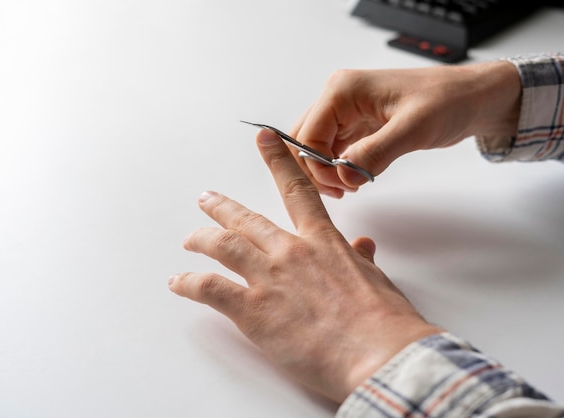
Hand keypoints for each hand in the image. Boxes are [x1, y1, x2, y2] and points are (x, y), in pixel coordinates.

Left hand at [169, 128, 442, 401]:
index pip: (296, 190)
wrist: (381, 354)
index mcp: (322, 242)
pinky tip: (178, 282)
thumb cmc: (385, 322)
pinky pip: (209, 288)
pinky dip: (188, 283)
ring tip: (190, 241)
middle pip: (245, 220)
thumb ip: (361, 260)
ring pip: (222, 246)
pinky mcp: (252, 310)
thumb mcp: (377, 282)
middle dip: (221, 207)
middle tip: (206, 199)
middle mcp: (290, 251)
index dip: (278, 159)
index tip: (265, 137)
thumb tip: (363, 247)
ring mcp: (268, 278)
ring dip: (201, 240)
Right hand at [291, 60, 521, 196]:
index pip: (308, 134)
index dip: (317, 165)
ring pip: (316, 147)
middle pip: (304, 140)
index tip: (341, 186)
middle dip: (317, 170)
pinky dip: (337, 167)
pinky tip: (355, 180)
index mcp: (343, 90)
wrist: (473, 98)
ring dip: (325, 171)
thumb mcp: (413, 128)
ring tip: (351, 187)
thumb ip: (374, 153)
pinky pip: (333, 149)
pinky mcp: (357, 124)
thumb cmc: (448, 101)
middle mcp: (338, 97)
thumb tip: (343, 177)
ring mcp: (347, 111)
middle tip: (343, 191)